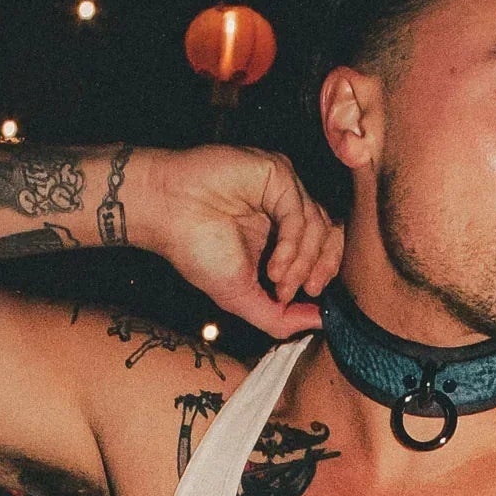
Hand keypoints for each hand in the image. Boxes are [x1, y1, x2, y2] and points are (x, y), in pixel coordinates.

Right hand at [139, 146, 344, 338]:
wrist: (164, 214)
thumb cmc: (195, 250)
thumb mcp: (242, 298)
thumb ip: (282, 316)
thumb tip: (322, 323)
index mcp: (281, 232)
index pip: (325, 247)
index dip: (324, 274)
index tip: (308, 298)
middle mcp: (285, 207)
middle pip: (331, 234)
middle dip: (323, 270)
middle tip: (306, 290)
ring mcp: (282, 188)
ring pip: (319, 226)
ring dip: (302, 263)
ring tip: (276, 279)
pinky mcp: (275, 172)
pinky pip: (300, 213)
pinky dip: (292, 246)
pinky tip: (273, 264)